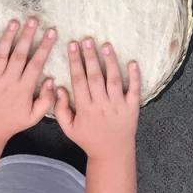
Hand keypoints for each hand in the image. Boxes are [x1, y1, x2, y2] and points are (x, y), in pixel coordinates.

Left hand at [0, 19, 57, 142]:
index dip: (44, 47)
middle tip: (33, 19)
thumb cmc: (12, 122)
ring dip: (7, 37)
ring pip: (0, 55)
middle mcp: (7, 81)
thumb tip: (52, 80)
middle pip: (19, 55)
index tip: (51, 32)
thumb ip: (46, 101)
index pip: (36, 65)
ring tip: (15, 21)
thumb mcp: (34, 117)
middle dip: (27, 36)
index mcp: (23, 89)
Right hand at [55, 39, 140, 159]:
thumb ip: (60, 109)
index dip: (75, 62)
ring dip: (110, 61)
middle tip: (86, 39)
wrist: (112, 153)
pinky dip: (134, 76)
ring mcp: (118, 106)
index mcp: (85, 108)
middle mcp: (102, 105)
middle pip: (95, 77)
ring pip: (113, 79)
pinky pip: (133, 90)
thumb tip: (58, 88)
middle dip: (90, 57)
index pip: (79, 80)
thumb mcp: (69, 128)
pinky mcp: (132, 107)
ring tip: (105, 45)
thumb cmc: (88, 139)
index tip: (72, 45)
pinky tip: (132, 62)